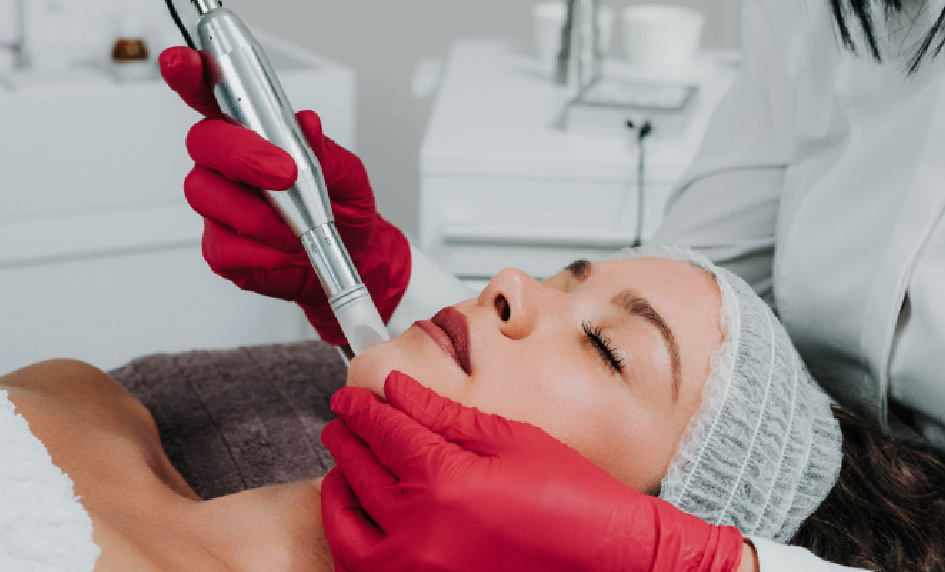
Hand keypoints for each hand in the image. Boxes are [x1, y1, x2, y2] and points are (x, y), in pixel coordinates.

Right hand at [158, 46, 411, 345]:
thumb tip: (306, 123)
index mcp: (254, 132)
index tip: (182, 60)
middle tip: (284, 174)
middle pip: (203, 141)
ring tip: (296, 226)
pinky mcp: (219, 246)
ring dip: (259, 213)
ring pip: (207, 194)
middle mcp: (227, 164)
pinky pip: (223, 246)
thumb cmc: (344, 207)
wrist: (353, 256)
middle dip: (242, 155)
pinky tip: (284, 251)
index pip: (212, 94)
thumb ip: (324, 149)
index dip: (190, 73)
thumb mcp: (348, 174)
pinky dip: (262, 252)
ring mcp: (218, 204)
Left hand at [319, 371, 745, 571]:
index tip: (348, 399)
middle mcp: (421, 532)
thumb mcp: (508, 440)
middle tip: (341, 422)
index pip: (383, 433)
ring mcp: (418, 571)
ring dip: (339, 493)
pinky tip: (361, 520)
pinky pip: (367, 568)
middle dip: (346, 442)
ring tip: (342, 470)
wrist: (606, 556)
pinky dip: (354, 541)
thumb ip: (443, 416)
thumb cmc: (571, 500)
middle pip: (360, 474)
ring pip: (349, 529)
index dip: (362, 410)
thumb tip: (398, 391)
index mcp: (443, 481)